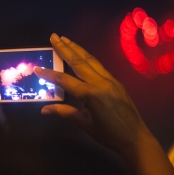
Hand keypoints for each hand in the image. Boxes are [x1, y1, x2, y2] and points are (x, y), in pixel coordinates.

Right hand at [34, 33, 149, 152]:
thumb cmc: (108, 134)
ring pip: (90, 60)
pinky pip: (98, 65)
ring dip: (77, 48)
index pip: (65, 81)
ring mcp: (110, 80)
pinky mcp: (115, 81)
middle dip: (65, 48)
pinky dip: (87, 57)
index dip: (50, 75)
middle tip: (54, 36)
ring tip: (65, 39)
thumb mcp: (85, 124)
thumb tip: (44, 109)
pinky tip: (81, 54)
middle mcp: (100, 82)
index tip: (37, 68)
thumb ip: (65, 113)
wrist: (136, 137)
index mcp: (91, 94)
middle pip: (79, 62)